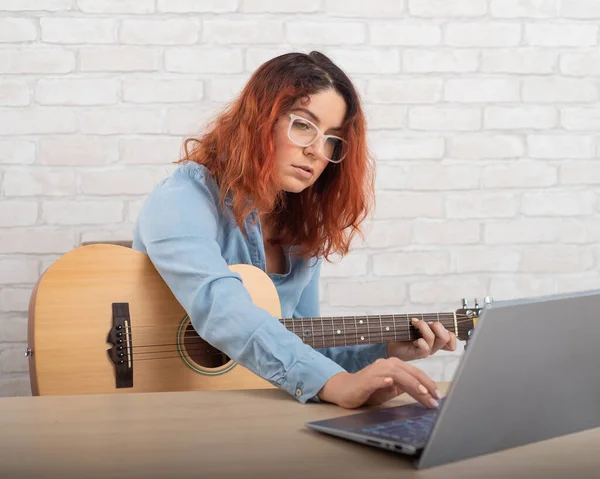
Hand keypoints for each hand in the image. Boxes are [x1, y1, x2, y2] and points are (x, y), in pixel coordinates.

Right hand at [317, 357, 441, 409]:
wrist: (344, 390)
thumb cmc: (368, 390)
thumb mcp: (390, 389)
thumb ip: (403, 387)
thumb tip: (423, 393)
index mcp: (394, 366)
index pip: (415, 373)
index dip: (428, 384)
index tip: (438, 396)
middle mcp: (387, 364)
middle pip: (410, 372)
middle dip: (425, 386)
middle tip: (436, 398)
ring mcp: (376, 370)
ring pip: (398, 374)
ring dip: (411, 383)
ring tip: (423, 393)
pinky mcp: (366, 379)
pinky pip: (377, 379)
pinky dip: (384, 381)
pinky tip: (391, 384)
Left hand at [386, 317, 456, 361]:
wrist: (391, 345)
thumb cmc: (404, 334)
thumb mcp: (417, 326)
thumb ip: (426, 323)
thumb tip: (430, 319)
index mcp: (436, 340)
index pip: (452, 339)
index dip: (449, 332)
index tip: (435, 324)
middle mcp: (434, 346)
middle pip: (447, 337)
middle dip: (437, 325)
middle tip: (426, 322)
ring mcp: (426, 351)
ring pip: (433, 338)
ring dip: (423, 327)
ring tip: (415, 323)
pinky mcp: (417, 354)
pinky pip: (425, 348)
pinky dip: (420, 340)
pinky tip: (412, 339)